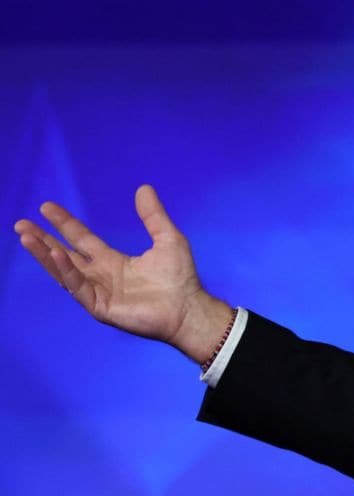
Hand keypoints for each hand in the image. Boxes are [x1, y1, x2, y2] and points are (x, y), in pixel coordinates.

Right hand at [12, 185, 231, 363]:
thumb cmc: (180, 278)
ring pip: (64, 271)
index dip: (64, 224)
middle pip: (65, 255)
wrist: (188, 307)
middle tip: (21, 224)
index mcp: (113, 262)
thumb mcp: (167, 238)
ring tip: (26, 237)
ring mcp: (98, 292)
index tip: (46, 207)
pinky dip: (66, 271)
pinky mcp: (100, 307)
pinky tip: (56, 255)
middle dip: (43, 240)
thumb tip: (143, 187)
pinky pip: (78, 287)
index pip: (82, 240)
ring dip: (45, 254)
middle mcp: (101, 276)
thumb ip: (153, 215)